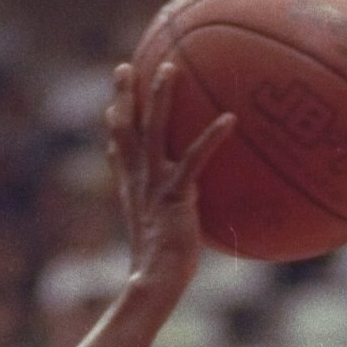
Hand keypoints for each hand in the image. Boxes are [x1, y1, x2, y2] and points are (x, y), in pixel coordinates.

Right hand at [106, 59, 234, 298]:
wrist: (156, 280)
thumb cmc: (161, 265)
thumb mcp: (157, 232)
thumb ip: (164, 210)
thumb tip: (178, 204)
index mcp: (131, 186)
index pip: (119, 145)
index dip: (116, 116)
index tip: (117, 93)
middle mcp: (138, 180)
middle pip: (126, 129)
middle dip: (124, 96)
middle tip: (125, 66)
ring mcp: (154, 185)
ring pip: (153, 132)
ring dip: (160, 98)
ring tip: (170, 68)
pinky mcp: (175, 195)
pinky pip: (194, 159)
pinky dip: (211, 138)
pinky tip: (230, 118)